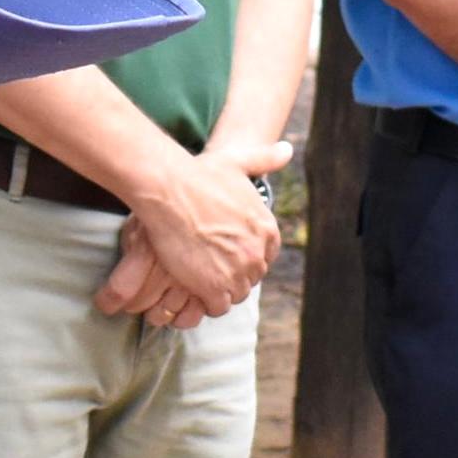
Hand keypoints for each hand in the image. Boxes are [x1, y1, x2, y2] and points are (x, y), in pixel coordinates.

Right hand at [100, 138, 287, 323]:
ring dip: (220, 289)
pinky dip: (206, 301)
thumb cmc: (199, 175)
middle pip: (250, 276)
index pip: (265, 255)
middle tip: (208, 263)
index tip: (226, 249)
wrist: (170, 190)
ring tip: (199, 275)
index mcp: (267, 229)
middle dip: (233, 272)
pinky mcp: (215, 288)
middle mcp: (258, 254)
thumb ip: (265, 159)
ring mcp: (238, 273)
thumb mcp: (238, 162)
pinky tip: (192, 285)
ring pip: (235, 293)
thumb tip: (287, 150)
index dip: (245, 253)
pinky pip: (217, 306)